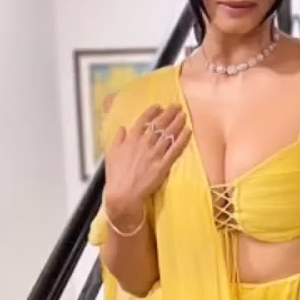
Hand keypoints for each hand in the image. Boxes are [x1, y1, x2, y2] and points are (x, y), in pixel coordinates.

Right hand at [103, 104, 189, 225]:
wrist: (123, 194)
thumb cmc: (116, 176)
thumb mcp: (111, 154)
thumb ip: (117, 139)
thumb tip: (122, 128)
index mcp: (131, 140)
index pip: (144, 120)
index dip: (153, 112)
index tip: (159, 106)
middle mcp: (144, 144)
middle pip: (159, 124)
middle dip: (169, 113)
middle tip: (176, 105)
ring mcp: (155, 154)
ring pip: (169, 134)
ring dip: (177, 122)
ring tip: (184, 114)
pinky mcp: (163, 165)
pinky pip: (175, 149)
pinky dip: (182, 139)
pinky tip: (188, 131)